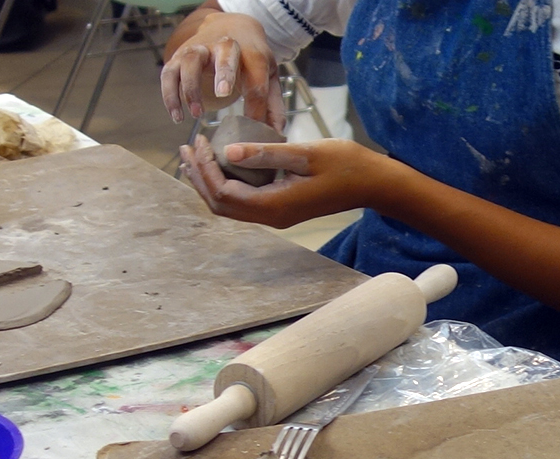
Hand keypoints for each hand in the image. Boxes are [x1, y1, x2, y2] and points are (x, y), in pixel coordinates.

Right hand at [160, 10, 280, 125]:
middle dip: (224, 73)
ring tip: (197, 114)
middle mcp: (225, 45)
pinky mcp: (178, 56)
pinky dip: (170, 94)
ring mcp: (199, 48)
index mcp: (251, 53)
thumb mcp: (267, 74)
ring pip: (191, 61)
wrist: (229, 27)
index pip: (256, 80)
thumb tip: (275, 133)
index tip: (254, 129)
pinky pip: (169, 74)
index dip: (256, 108)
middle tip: (223, 94)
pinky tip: (177, 116)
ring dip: (192, 87)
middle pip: (225, 55)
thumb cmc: (250, 58)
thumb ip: (272, 103)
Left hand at [177, 136, 402, 228]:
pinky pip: (243, 202)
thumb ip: (266, 152)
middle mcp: (271, 217)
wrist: (373, 183)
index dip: (205, 168)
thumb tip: (227, 150)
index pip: (223, 193)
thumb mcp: (306, 152)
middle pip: (219, 205)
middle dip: (198, 178)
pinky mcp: (281, 209)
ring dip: (208, 183)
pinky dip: (226, 185)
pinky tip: (222, 165)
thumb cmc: (345, 164)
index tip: (201, 140)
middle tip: (187, 149)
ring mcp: (276, 216)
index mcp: (274, 205)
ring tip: (195, 158)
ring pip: (229, 206)